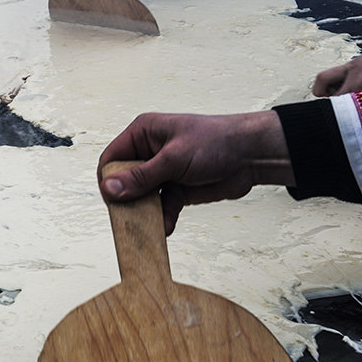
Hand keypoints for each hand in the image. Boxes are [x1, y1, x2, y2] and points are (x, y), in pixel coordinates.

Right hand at [97, 111, 292, 234]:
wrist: (253, 155)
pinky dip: (162, 219)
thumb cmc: (217, 141)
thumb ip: (141, 176)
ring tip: (145, 226)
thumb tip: (110, 188)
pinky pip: (161, 208)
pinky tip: (165, 227)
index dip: (108, 179)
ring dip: (144, 213)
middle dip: (126, 199)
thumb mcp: (173, 159)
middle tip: (128, 216)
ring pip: (141, 197)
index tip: (112, 199)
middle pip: (123, 180)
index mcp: (143, 134)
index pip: (112, 158)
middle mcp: (149, 152)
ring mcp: (162, 172)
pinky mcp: (176, 190)